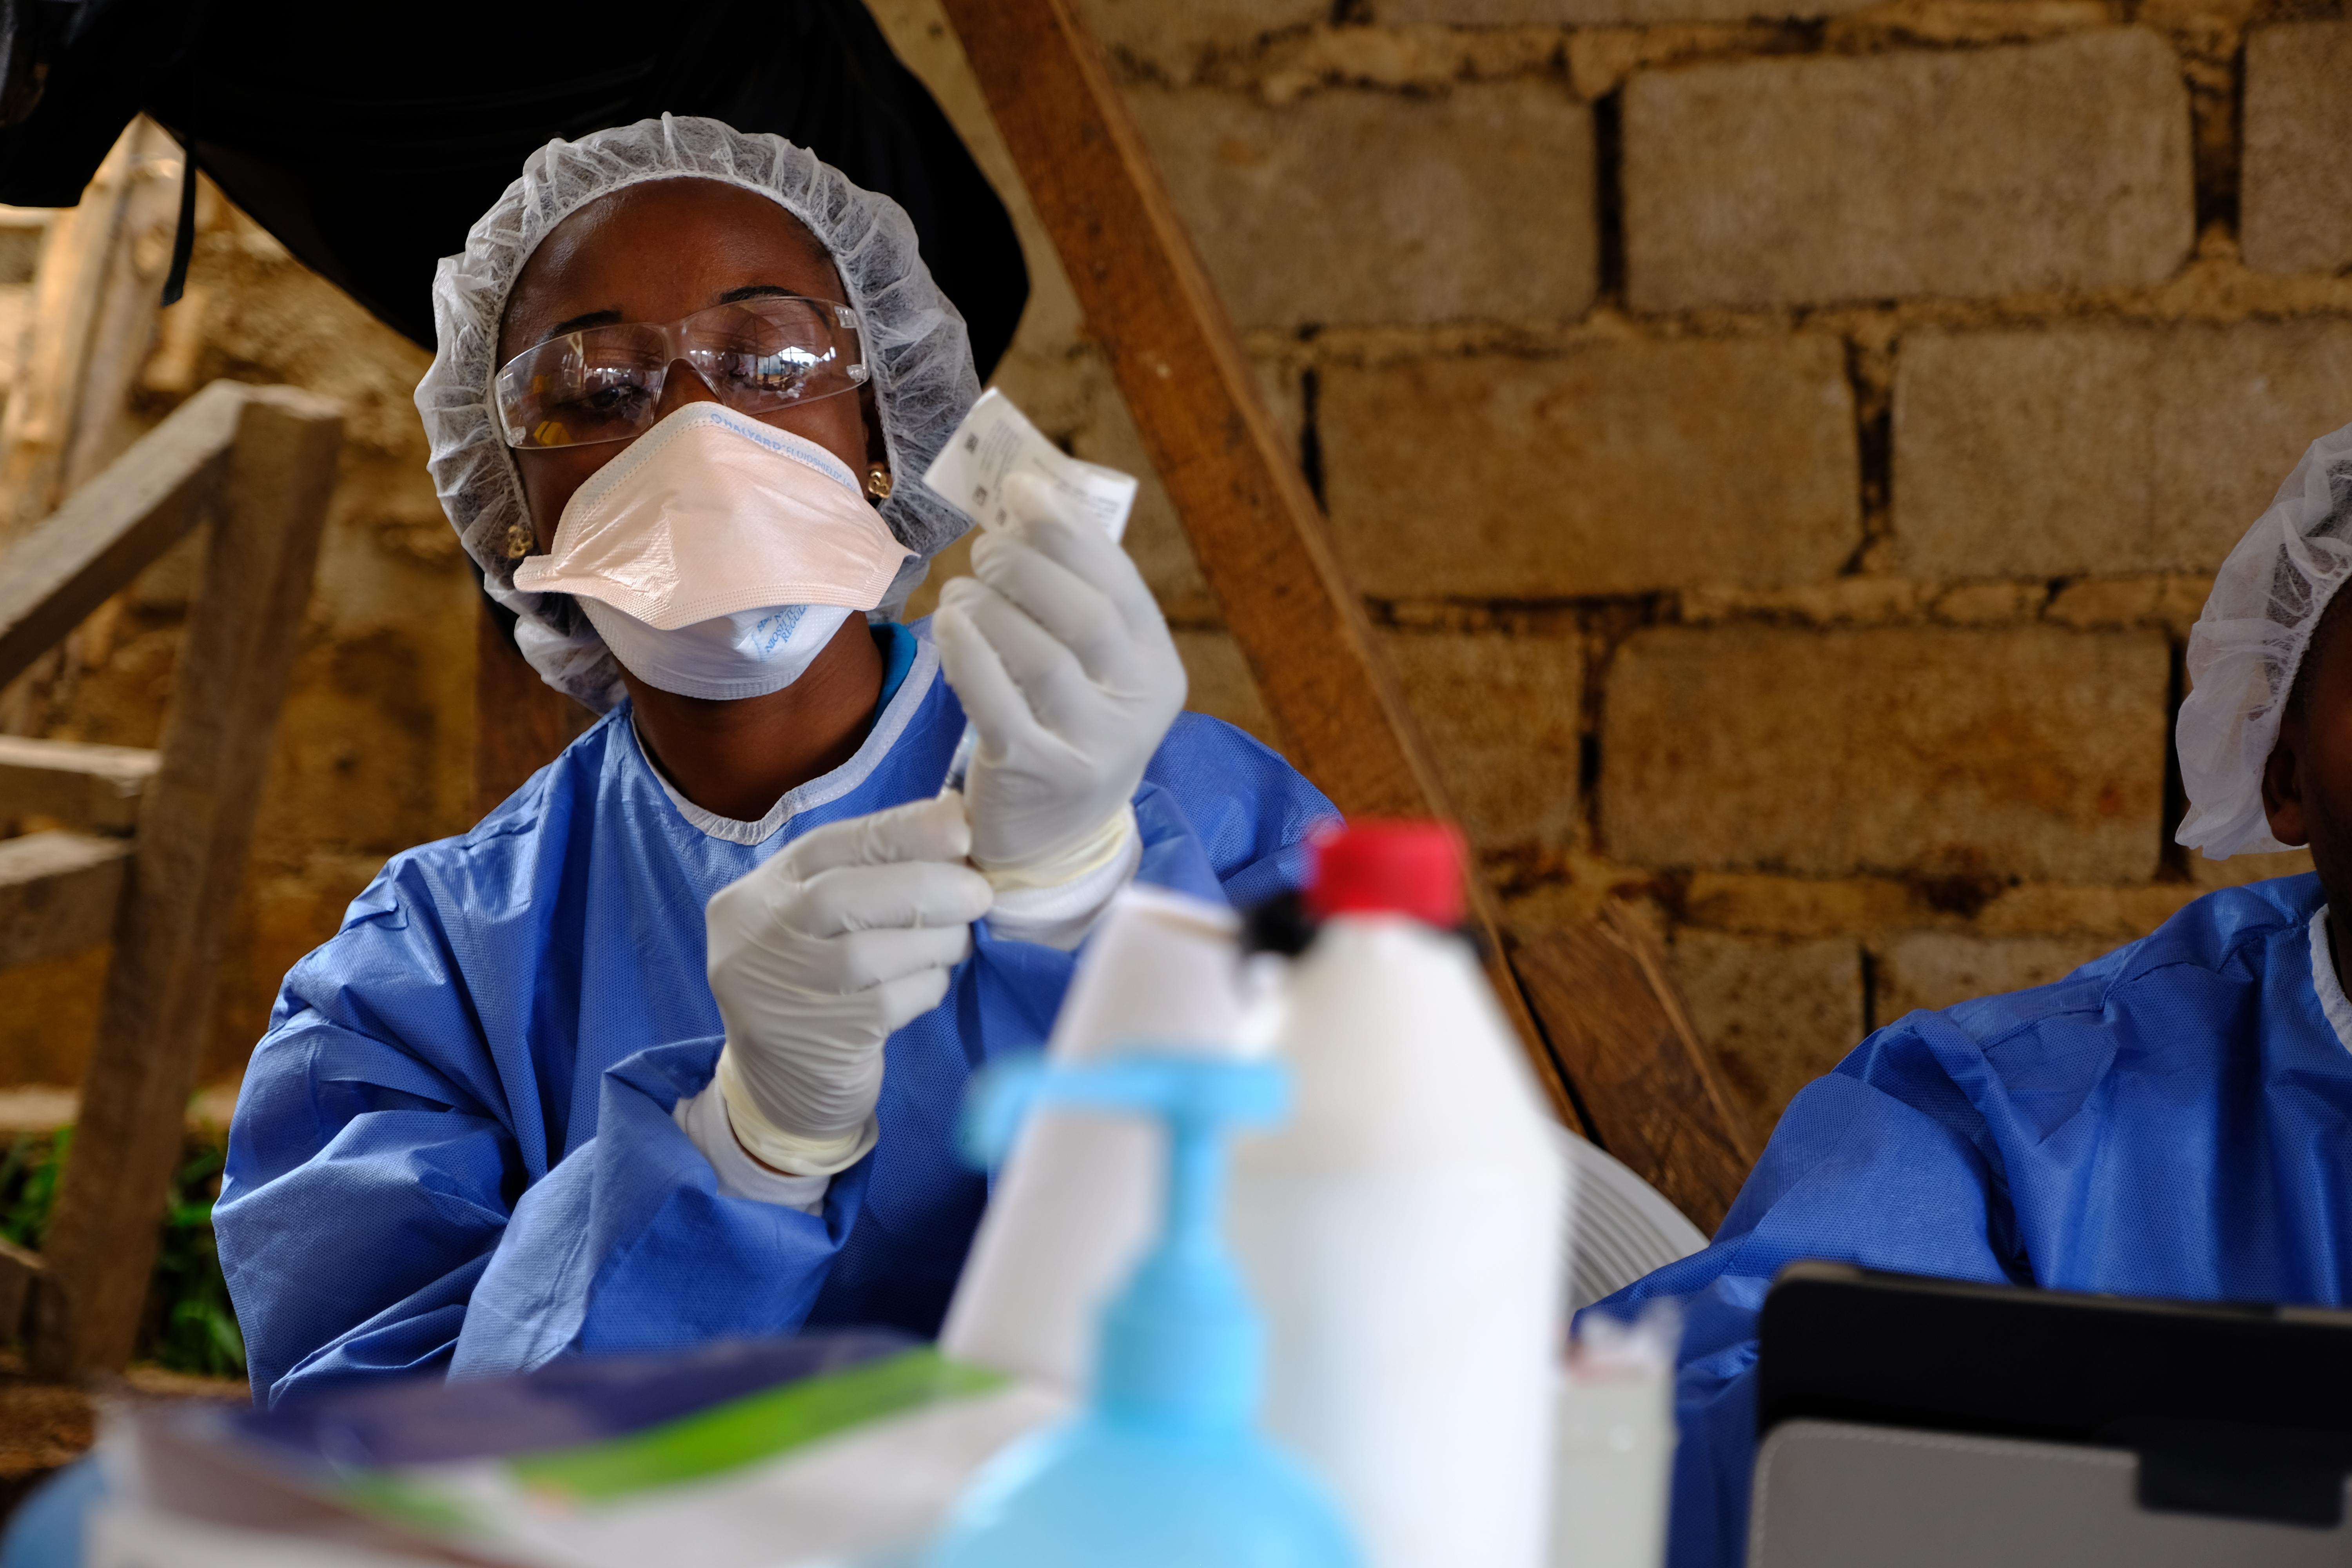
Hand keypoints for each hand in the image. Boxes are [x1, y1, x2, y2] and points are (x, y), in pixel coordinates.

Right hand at [705, 794, 992, 1173]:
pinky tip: (933, 981)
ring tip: (959, 939)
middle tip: (979, 892)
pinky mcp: (813, 1042)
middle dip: (924, 884)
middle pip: (841, 895)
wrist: (783, 1089)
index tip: (961, 826)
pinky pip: (887, 1003)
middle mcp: (754, 938)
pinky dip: (925, 985)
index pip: (828, 845)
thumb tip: (956, 821)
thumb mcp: (827, 920)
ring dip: (933, 940)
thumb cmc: (821, 983)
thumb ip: (874, 873)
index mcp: (757, 893)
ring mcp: (776, 994)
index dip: (901, 830)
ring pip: (867, 953)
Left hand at [933, 473, 1185, 889]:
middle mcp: (1137, 708)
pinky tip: (947, 624)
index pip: (1120, 584)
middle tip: (985, 551)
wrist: (1054, 838)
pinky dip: (967, 653)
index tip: (1023, 488)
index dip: (1069, 529)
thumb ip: (1075, 597)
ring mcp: (1092, 746)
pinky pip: (997, 702)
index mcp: (1156, 668)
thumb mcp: (1093, 668)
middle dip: (1026, 567)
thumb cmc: (1064, 725)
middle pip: (1084, 615)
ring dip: (989, 607)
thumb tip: (1027, 500)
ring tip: (961, 592)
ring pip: (1039, 656)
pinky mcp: (1038, 774)